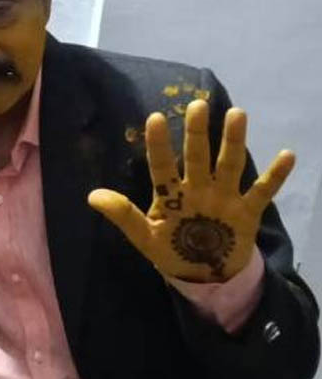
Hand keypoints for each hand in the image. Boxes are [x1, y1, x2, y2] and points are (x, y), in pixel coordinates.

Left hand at [89, 100, 293, 281]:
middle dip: (197, 132)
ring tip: (236, 113)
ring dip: (232, 141)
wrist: (205, 274)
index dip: (159, 144)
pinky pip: (263, 191)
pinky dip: (276, 176)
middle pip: (197, 157)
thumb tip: (91, 196)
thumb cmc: (171, 250)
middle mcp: (198, 188)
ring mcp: (224, 197)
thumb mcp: (145, 237)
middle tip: (197, 104)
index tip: (155, 118)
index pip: (162, 166)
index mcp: (171, 194)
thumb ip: (123, 216)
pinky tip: (287, 155)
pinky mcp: (247, 212)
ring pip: (229, 165)